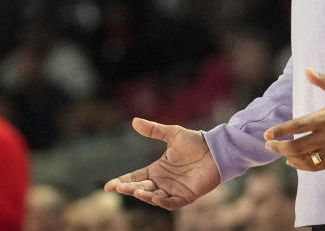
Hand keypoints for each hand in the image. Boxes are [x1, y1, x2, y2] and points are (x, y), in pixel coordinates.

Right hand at [104, 118, 220, 209]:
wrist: (216, 149)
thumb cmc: (195, 142)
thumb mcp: (172, 134)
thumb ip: (153, 130)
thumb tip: (134, 121)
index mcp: (157, 169)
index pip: (135, 178)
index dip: (122, 182)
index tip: (109, 186)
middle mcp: (162, 182)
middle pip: (141, 188)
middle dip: (129, 189)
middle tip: (120, 187)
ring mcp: (173, 190)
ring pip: (154, 198)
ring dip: (144, 196)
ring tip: (136, 190)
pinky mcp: (186, 196)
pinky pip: (171, 203)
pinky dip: (162, 202)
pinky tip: (155, 196)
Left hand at [263, 68, 324, 170]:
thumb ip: (322, 79)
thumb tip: (307, 70)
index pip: (299, 126)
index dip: (281, 131)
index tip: (267, 133)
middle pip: (299, 146)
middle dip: (280, 146)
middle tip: (269, 143)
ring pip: (306, 159)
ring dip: (289, 157)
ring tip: (279, 151)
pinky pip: (316, 166)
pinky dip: (302, 166)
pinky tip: (292, 161)